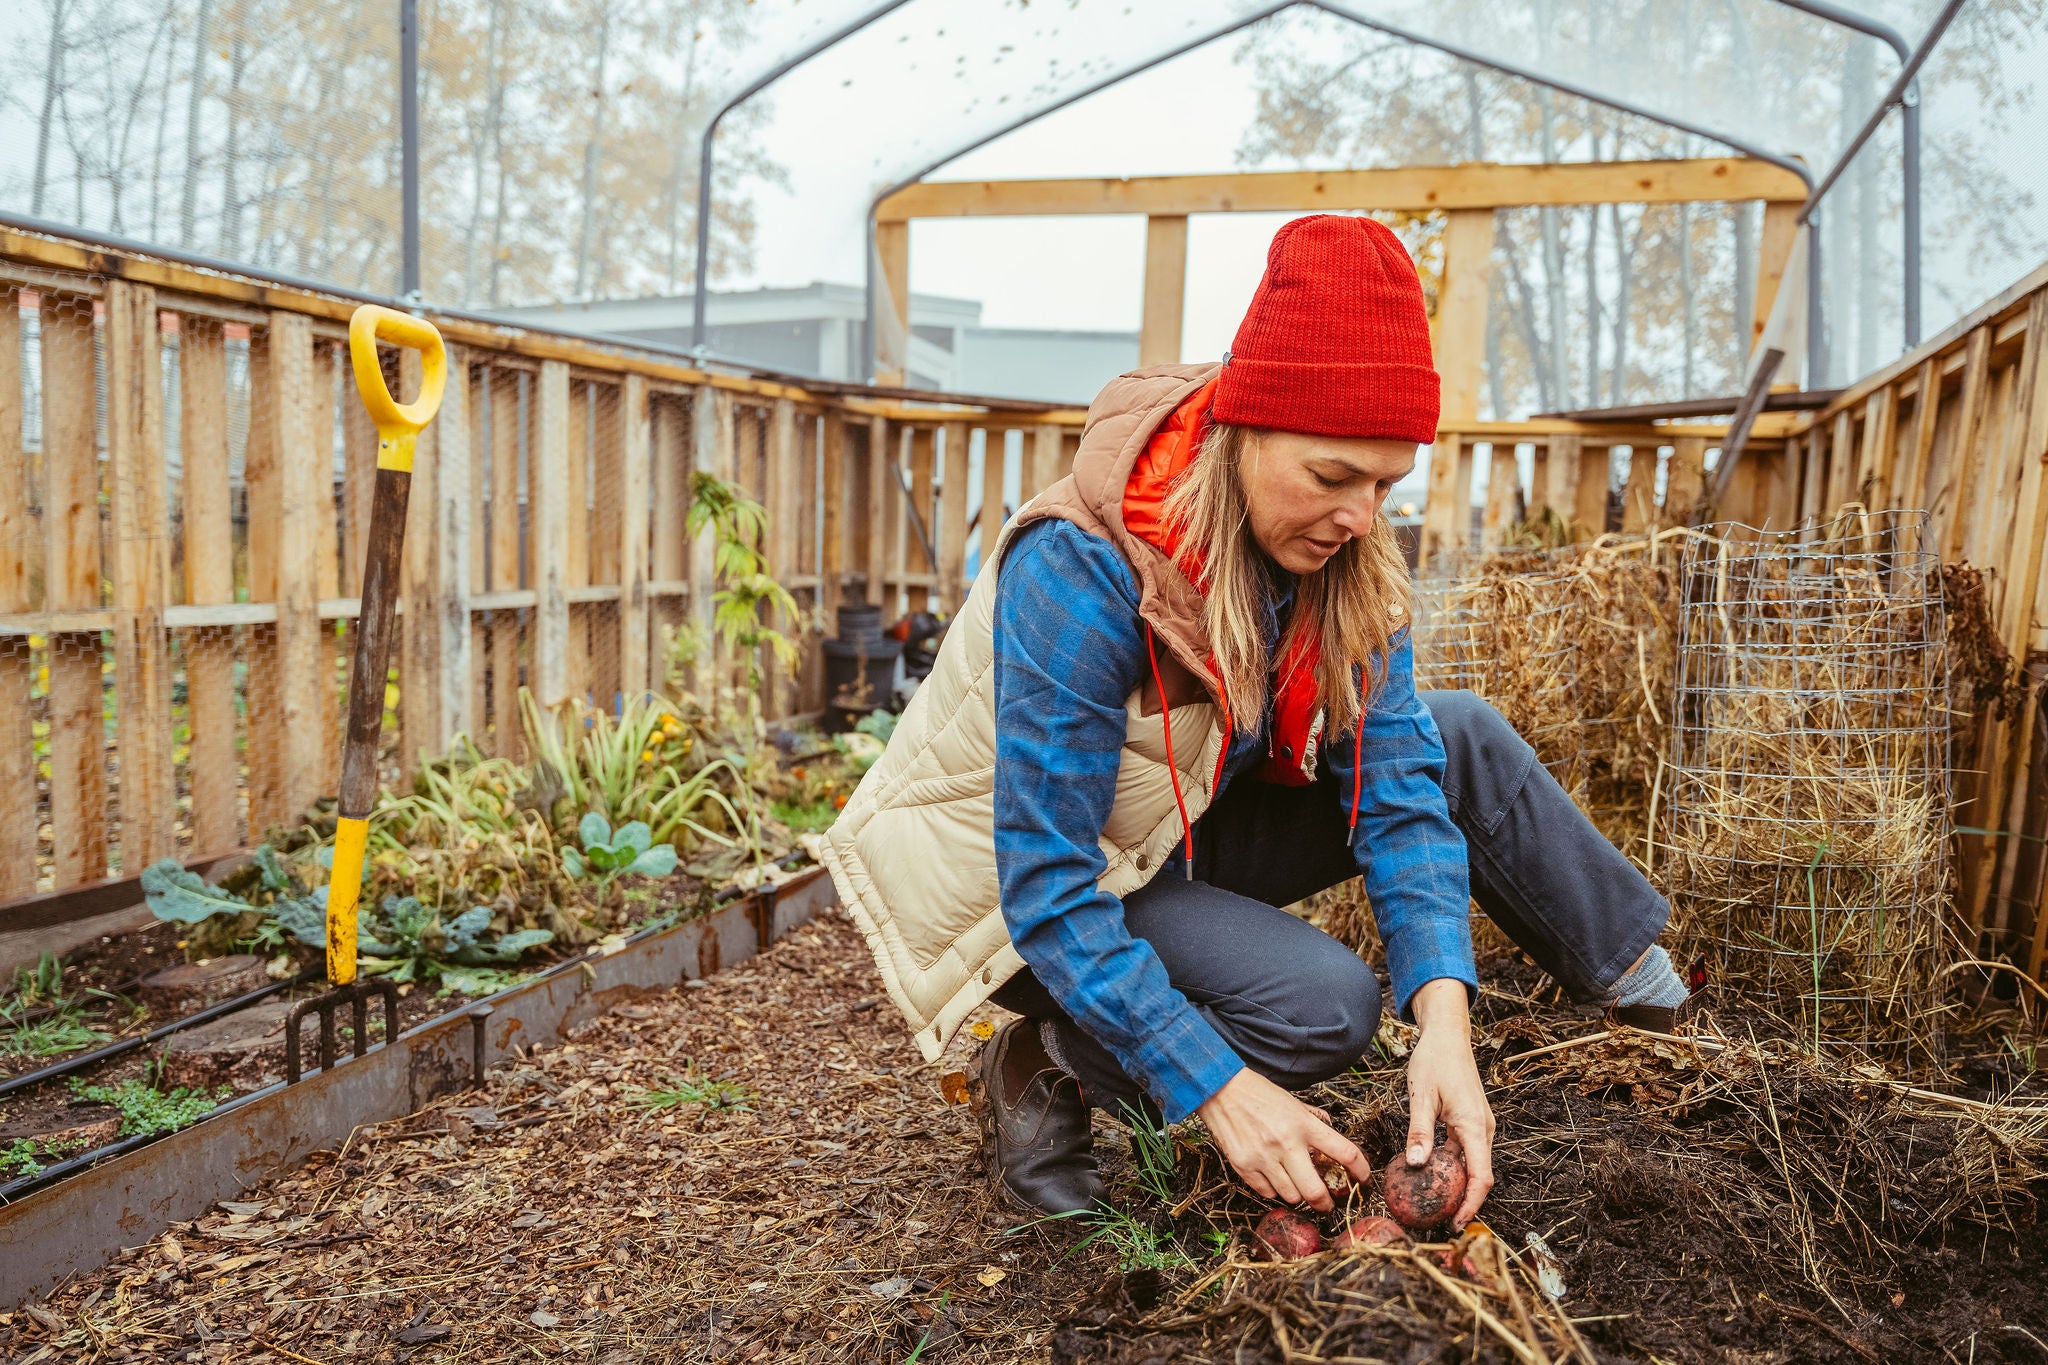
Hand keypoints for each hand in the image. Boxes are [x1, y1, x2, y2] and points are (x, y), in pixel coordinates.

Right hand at [1196, 1068, 1369, 1212]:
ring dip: (1297, 1195)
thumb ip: (1314, 1121)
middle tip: (1327, 1204)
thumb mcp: (1294, 1102)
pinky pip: (1267, 1193)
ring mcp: (1264, 1157)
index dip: (1362, 1171)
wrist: (1220, 1089)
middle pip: (1316, 1191)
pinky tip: (1273, 1179)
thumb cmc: (1259, 1093)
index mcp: (1304, 1124)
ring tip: (1295, 1185)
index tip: (1364, 1180)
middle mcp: (1287, 1143)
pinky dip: (1274, 1191)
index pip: (1346, 1153)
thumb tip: (1331, 1136)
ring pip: (1291, 1196)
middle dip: (1326, 1203)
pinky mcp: (1244, 1166)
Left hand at [1404, 978, 1494, 1226]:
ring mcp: (1480, 1126)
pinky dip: (1454, 1168)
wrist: (1448, 1036)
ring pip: (1474, 1165)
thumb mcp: (1420, 1096)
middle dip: (1465, 1201)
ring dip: (1459, 1186)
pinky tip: (1434, 1176)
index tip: (1455, 1223)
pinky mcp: (1472, 1122)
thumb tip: (1417, 1165)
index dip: (1471, 1205)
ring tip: (1436, 1205)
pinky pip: (1466, 1153)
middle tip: (1440, 1221)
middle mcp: (1484, 1129)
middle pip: (1480, 1176)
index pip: (1481, 1176)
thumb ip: (1419, 1132)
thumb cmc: (1434, 1061)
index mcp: (1475, 1125)